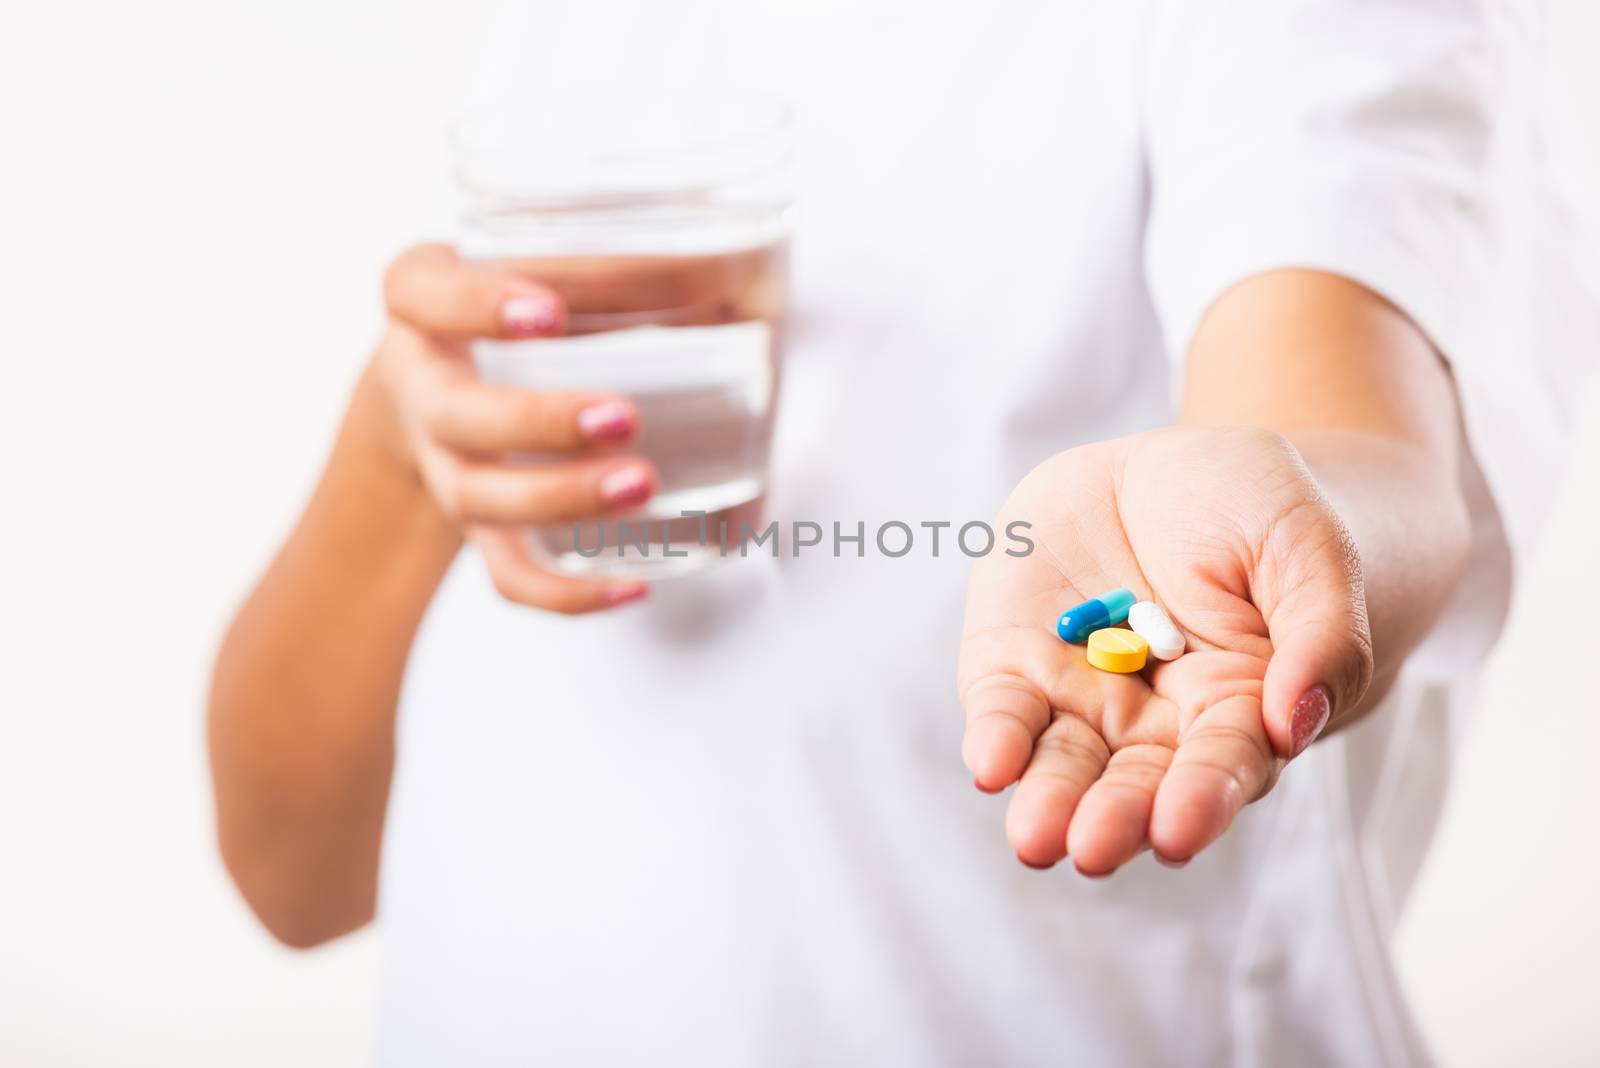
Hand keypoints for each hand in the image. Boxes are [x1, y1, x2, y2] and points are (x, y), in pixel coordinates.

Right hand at [371, 244, 654, 613]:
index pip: (421, 292)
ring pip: (481, 499)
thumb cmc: (512, 309)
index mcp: (423, 302)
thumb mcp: (535, 262)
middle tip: (623, 418)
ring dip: (562, 499)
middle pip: (455, 415)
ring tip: (643, 486)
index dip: (477, 305)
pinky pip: (508, 575)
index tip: (551, 312)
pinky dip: (566, 592)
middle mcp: (423, 387)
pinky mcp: (478, 529)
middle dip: (538, 422)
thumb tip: (749, 270)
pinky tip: (633, 585)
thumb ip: (610, 261)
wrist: (433, 388)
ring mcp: (445, 465)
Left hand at [958, 425, 1373, 873]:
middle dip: (1114, 819)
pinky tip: (991, 765)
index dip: (1200, 797)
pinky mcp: (1013, 663)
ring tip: (1036, 838)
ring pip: (1061, 763)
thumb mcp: (1309, 549)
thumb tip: (1293, 723)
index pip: (1221, 764)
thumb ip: (1320, 636)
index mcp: (1237, 708)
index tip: (1176, 832)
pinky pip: (1003, 708)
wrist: (1165, 473)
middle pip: (1133, 783)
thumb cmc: (1256, 514)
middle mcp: (1153, 722)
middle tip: (1094, 849)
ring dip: (1048, 801)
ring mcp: (1079, 697)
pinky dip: (995, 738)